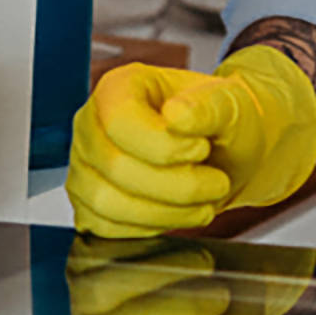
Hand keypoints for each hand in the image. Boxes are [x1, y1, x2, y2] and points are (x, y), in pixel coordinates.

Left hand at [65, 235, 315, 314]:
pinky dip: (155, 248)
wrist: (228, 274)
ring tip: (208, 268)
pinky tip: (185, 254)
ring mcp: (82, 298)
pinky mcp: (86, 258)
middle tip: (222, 296)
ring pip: (106, 289)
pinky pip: (111, 250)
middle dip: (172, 310)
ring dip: (167, 274)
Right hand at [68, 46, 315, 236]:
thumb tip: (177, 115)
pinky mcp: (89, 203)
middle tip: (217, 182)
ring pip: (108, 202)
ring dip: (167, 212)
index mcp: (119, 88)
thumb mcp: (230, 104)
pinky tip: (181, 212)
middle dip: (178, 185)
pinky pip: (106, 227)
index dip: (164, 146)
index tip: (202, 149)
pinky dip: (151, 227)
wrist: (227, 153)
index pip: (120, 121)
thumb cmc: (223, 121)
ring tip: (204, 202)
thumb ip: (207, 107)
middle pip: (116, 166)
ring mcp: (85, 165)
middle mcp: (92, 124)